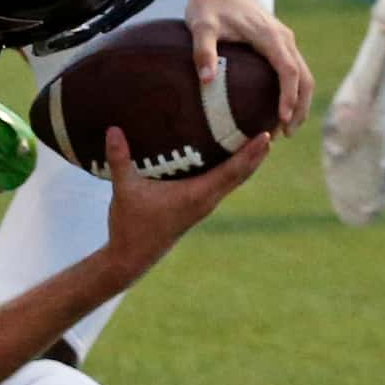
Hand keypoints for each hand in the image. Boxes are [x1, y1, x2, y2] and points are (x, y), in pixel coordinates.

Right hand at [101, 125, 270, 275]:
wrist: (132, 257)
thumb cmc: (131, 225)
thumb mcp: (124, 189)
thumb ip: (120, 159)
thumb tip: (113, 128)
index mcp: (197, 196)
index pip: (232, 172)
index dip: (251, 154)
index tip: (266, 136)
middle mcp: (206, 200)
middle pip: (242, 174)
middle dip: (257, 153)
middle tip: (271, 126)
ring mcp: (204, 204)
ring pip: (235, 179)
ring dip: (248, 160)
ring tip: (259, 136)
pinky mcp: (197, 206)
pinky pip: (223, 183)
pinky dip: (233, 168)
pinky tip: (231, 154)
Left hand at [180, 0, 312, 131]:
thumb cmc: (207, 6)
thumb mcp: (200, 27)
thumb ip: (203, 51)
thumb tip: (206, 80)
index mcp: (270, 36)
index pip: (288, 71)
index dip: (289, 96)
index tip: (284, 119)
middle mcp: (283, 38)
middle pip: (304, 77)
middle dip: (300, 106)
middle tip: (286, 133)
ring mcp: (283, 39)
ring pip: (303, 74)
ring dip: (300, 101)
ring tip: (285, 127)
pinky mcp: (278, 41)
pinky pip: (293, 68)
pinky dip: (293, 89)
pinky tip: (278, 108)